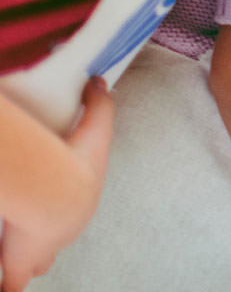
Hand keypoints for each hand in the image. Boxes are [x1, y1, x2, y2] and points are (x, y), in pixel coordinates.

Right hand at [1, 79, 113, 291]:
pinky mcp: (19, 265)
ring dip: (22, 260)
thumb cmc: (76, 165)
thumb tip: (100, 82)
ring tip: (10, 253)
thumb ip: (98, 103)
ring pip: (33, 264)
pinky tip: (7, 284)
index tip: (47, 206)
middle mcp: (62, 233)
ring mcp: (40, 253)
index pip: (69, 213)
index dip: (58, 212)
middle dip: (41, 242)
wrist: (57, 195)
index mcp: (78, 206)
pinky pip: (11, 284)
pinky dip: (9, 284)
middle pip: (52, 245)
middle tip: (25, 233)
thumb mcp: (94, 128)